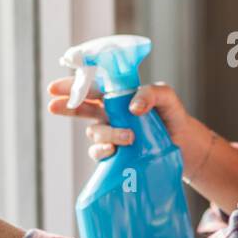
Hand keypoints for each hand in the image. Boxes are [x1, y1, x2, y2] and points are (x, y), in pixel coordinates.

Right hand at [46, 76, 201, 162]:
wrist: (185, 146)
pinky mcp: (116, 153)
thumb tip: (132, 107)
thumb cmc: (173, 116)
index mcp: (118, 95)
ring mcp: (112, 133)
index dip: (73, 85)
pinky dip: (102, 150)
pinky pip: (99, 151)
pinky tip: (112, 150)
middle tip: (53, 105)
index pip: (92, 86)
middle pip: (82, 107)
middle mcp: (110, 113)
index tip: (55, 88)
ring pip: (94, 132)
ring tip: (128, 137)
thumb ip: (151, 93)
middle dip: (66, 105)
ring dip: (106, 133)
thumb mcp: (167, 97)